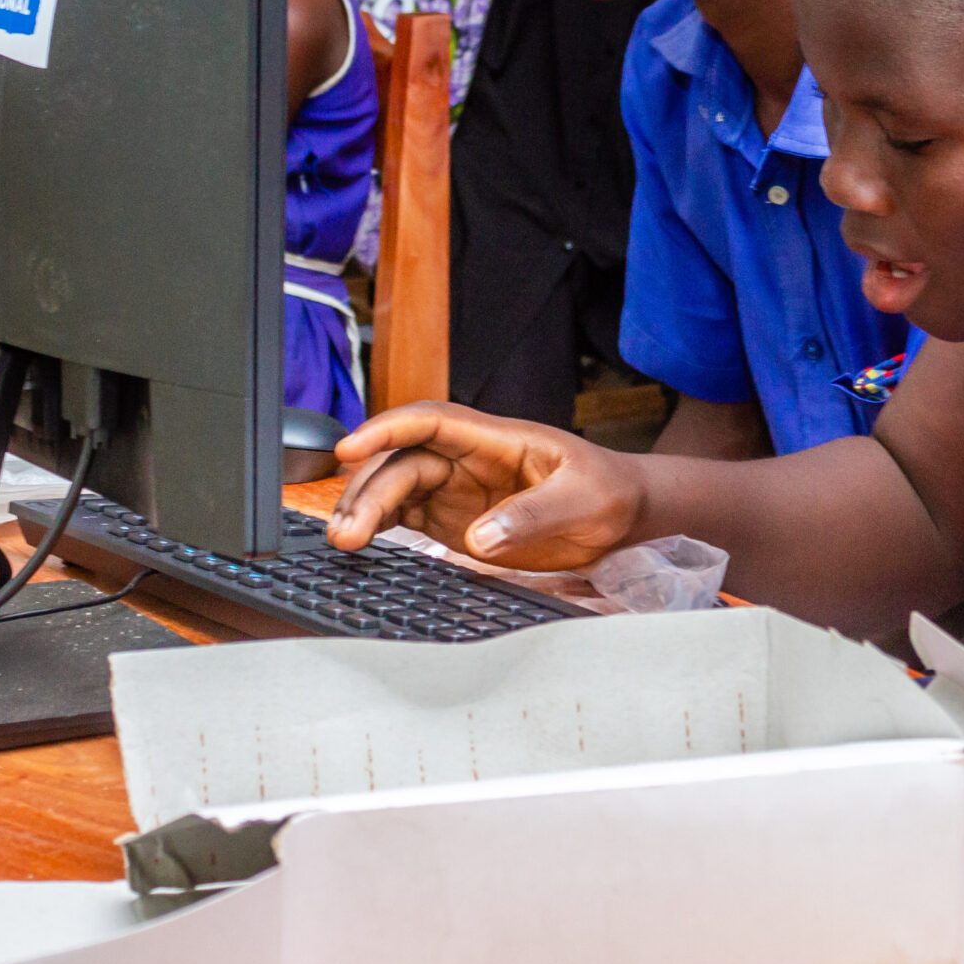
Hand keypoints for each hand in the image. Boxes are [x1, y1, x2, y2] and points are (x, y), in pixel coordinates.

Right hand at [326, 402, 645, 571]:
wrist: (622, 515)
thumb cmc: (609, 493)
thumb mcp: (584, 501)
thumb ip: (535, 516)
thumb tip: (479, 537)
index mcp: (497, 439)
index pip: (431, 421)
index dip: (387, 429)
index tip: (350, 447)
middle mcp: (468, 459)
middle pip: (403, 461)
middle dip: (367, 490)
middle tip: (346, 531)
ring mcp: (457, 488)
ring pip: (395, 488)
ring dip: (364, 509)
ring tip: (342, 540)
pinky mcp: (452, 519)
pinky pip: (404, 516)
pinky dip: (378, 525)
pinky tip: (358, 542)